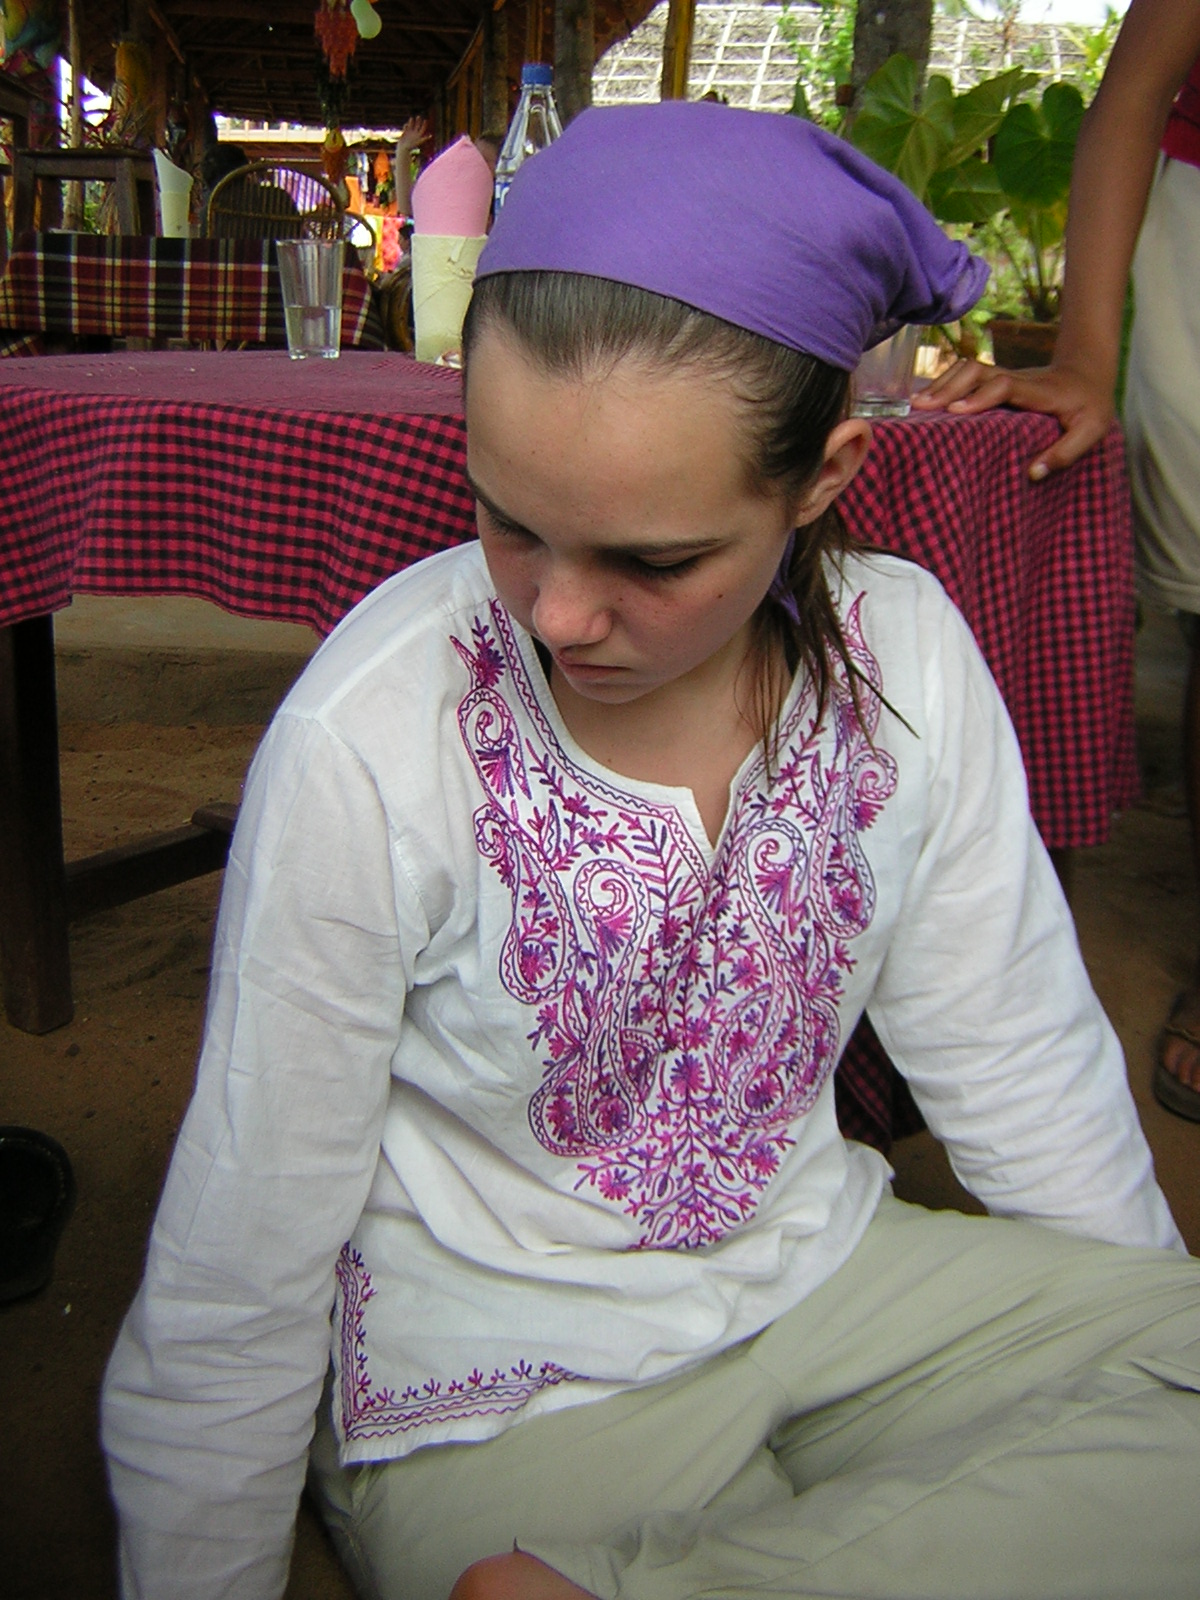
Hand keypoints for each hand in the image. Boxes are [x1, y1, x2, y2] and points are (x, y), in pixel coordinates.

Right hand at [395, 116, 429, 156]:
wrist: (403, 150)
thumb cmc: (411, 147)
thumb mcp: (419, 142)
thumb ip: (424, 139)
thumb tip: (431, 136)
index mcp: (419, 136)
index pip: (422, 129)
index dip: (424, 125)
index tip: (425, 120)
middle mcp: (414, 134)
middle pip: (417, 126)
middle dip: (418, 121)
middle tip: (418, 117)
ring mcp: (409, 133)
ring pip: (411, 125)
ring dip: (411, 122)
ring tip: (411, 118)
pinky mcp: (405, 133)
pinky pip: (406, 127)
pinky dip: (405, 126)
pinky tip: (405, 126)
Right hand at [911, 358, 1115, 479]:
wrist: (1088, 370)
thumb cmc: (1090, 406)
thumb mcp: (1092, 431)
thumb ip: (1065, 453)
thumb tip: (1033, 474)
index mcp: (1040, 391)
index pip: (1006, 385)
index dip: (980, 395)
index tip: (956, 411)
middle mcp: (1018, 378)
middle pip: (978, 371)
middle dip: (949, 386)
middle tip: (922, 408)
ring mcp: (1005, 376)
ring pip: (968, 369)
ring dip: (942, 384)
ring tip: (916, 406)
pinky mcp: (996, 380)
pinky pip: (967, 375)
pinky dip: (944, 384)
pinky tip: (926, 400)